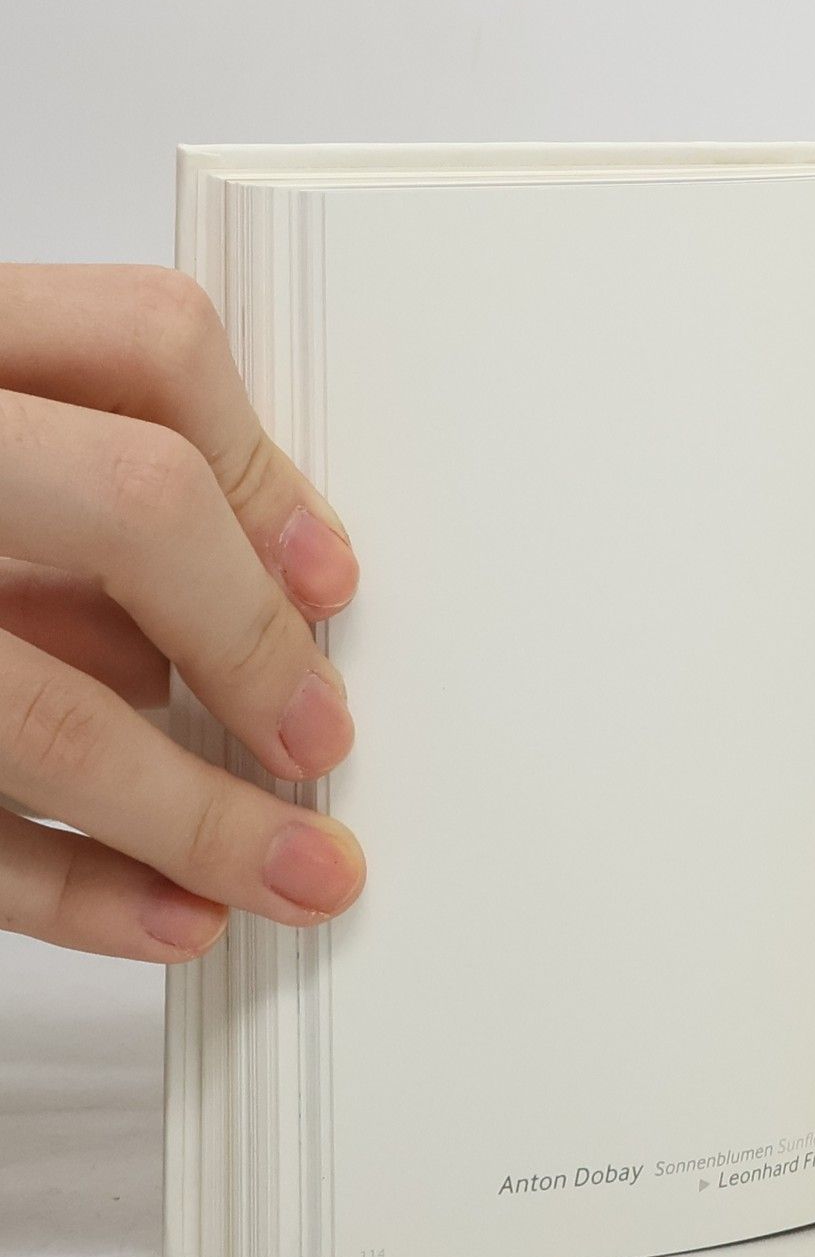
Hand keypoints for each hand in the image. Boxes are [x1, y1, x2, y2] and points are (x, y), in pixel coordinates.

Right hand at [0, 265, 364, 960]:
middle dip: (253, 642)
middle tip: (320, 741)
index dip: (264, 471)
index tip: (332, 583)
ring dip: (193, 816)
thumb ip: (79, 487)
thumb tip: (276, 596)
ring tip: (292, 876)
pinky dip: (70, 885)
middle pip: (132, 502)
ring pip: (41, 709)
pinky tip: (165, 913)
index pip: (144, 343)